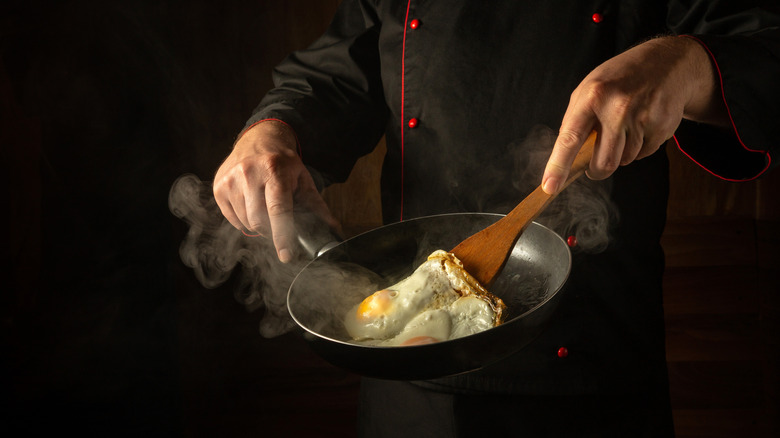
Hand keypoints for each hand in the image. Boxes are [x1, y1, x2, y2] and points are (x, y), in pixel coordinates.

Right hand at [213, 120, 338, 261]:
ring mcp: (231, 180)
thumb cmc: (283, 162)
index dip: (282, 236)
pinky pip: (232, 219)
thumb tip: (334, 230)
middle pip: (259, 220)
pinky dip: (244, 221)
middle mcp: (250, 173)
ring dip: (259, 226)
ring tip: (266, 210)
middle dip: (271, 231)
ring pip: (245, 222)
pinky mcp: (219, 187)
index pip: (278, 210)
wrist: (260, 139)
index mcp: (275, 171)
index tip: (286, 255)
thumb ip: (317, 207)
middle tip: (279, 225)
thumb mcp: (303, 179)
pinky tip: (252, 207)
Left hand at [542, 36, 727, 193]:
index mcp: (592, 96)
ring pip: (624, 160)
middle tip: (594, 165)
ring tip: (625, 127)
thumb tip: (564, 159)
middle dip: (597, 171)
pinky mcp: (662, 125)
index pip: (570, 139)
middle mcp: (617, 107)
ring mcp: (643, 117)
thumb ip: (575, 121)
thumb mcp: (589, 88)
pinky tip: (642, 125)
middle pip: (604, 162)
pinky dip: (639, 147)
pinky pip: (644, 154)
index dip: (558, 166)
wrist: (667, 62)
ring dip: (620, 153)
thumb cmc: (620, 78)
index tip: (549, 187)